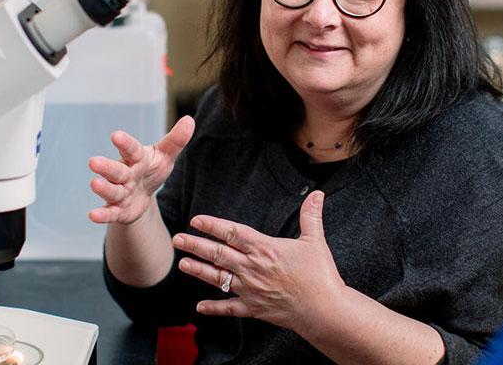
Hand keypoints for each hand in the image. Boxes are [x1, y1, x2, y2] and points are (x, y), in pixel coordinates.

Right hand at [87, 116, 194, 224]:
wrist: (142, 195)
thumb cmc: (151, 169)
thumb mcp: (165, 156)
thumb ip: (176, 140)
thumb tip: (189, 120)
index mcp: (137, 159)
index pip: (132, 150)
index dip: (125, 144)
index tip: (115, 135)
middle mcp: (125, 175)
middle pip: (116, 171)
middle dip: (106, 167)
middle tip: (93, 162)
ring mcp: (120, 193)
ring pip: (112, 191)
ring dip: (103, 188)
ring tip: (94, 184)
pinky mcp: (119, 210)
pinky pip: (110, 213)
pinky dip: (102, 214)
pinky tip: (92, 215)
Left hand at [172, 191, 345, 330]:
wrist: (324, 310)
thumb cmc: (320, 275)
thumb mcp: (315, 241)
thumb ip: (311, 216)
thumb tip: (316, 193)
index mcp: (264, 249)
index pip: (232, 233)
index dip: (212, 225)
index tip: (196, 220)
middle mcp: (252, 268)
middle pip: (218, 254)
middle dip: (196, 245)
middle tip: (178, 239)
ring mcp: (250, 290)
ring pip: (218, 278)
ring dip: (199, 270)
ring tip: (183, 264)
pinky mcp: (254, 309)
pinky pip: (229, 308)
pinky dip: (214, 308)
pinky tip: (199, 307)